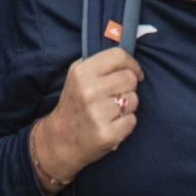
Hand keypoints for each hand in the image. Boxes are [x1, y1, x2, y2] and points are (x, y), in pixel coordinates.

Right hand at [31, 47, 142, 181]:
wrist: (60, 139)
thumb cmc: (74, 104)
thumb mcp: (76, 77)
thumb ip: (97, 64)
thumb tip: (126, 59)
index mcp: (81, 73)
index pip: (118, 56)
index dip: (131, 63)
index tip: (135, 72)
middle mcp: (89, 91)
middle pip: (129, 78)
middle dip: (129, 87)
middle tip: (117, 95)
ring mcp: (98, 114)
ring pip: (134, 100)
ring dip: (128, 106)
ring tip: (111, 111)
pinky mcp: (107, 134)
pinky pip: (132, 120)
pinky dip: (125, 123)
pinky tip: (111, 124)